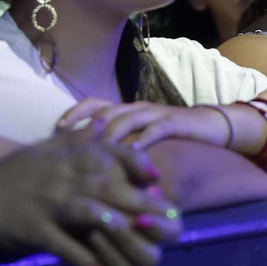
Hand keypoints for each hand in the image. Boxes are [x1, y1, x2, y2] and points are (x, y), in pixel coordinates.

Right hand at [0, 131, 179, 265]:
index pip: (108, 152)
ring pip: (88, 212)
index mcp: (64, 156)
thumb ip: (76, 138)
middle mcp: (59, 175)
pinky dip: (82, 259)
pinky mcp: (33, 230)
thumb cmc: (11, 175)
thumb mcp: (44, 149)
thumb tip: (105, 121)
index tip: (156, 178)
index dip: (135, 163)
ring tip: (140, 238)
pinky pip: (62, 245)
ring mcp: (47, 203)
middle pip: (108, 185)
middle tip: (167, 218)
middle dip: (140, 201)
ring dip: (117, 226)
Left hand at [57, 98, 229, 150]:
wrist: (210, 127)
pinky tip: (133, 153)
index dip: (74, 113)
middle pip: (105, 112)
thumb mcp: (140, 139)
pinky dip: (143, 140)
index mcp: (126, 110)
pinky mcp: (174, 122)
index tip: (56, 130)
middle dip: (86, 128)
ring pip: (126, 119)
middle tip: (68, 146)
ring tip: (95, 153)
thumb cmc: (170, 137)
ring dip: (109, 135)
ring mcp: (155, 113)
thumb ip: (119, 145)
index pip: (94, 104)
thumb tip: (86, 161)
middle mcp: (136, 108)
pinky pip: (156, 129)